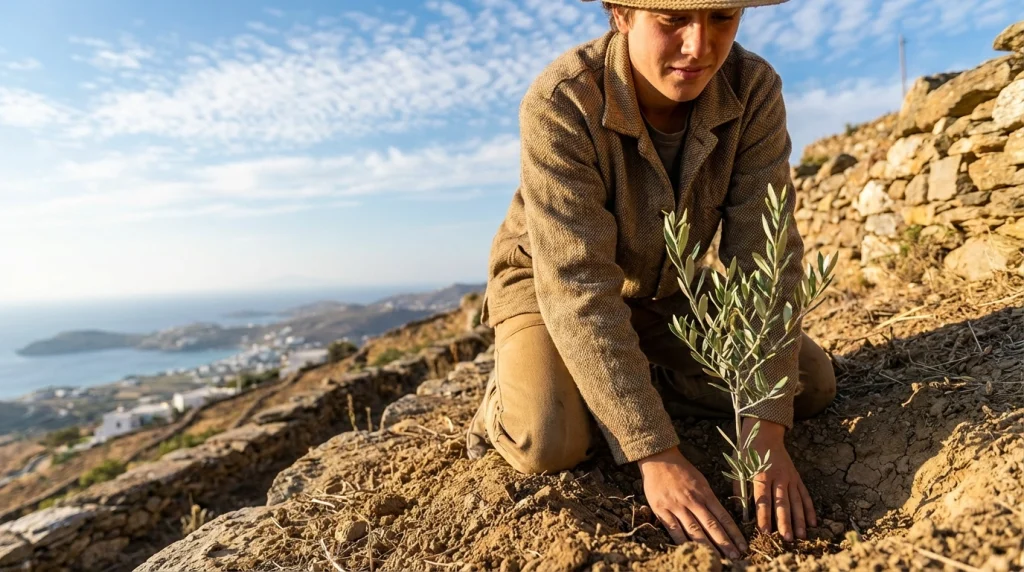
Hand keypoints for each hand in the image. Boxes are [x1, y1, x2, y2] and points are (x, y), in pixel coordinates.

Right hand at [638, 447, 748, 558]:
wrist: (659, 459)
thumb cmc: (682, 470)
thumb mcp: (701, 481)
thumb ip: (709, 499)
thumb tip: (721, 518)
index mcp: (705, 493)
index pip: (723, 517)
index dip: (734, 533)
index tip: (743, 546)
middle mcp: (693, 501)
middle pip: (711, 526)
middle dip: (725, 543)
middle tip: (736, 557)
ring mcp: (677, 506)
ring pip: (694, 530)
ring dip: (707, 547)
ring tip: (717, 559)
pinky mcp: (662, 509)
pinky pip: (674, 529)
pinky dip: (683, 542)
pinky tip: (691, 552)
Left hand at [733, 418, 816, 540]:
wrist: (765, 432)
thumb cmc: (748, 451)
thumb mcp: (738, 466)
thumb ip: (738, 487)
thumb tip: (740, 510)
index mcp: (761, 475)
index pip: (763, 499)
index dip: (763, 516)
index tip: (764, 531)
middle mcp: (778, 477)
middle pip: (782, 503)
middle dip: (784, 522)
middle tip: (787, 539)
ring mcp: (790, 477)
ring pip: (796, 501)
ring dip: (799, 519)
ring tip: (801, 536)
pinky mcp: (797, 477)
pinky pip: (804, 495)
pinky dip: (809, 509)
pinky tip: (813, 522)